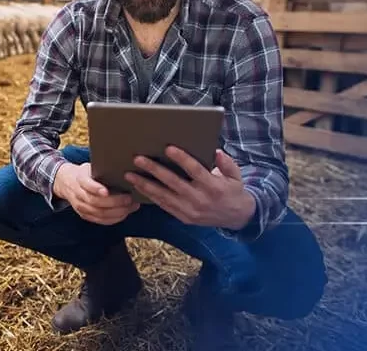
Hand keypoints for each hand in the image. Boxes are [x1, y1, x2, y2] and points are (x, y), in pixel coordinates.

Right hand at [54, 162, 139, 225]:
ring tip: (132, 206)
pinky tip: (125, 213)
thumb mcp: (90, 166)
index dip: (96, 188)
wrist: (67, 182)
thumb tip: (126, 169)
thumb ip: (103, 170)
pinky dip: (115, 218)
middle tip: (130, 198)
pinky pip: (101, 220)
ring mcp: (81, 207)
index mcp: (79, 179)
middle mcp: (78, 194)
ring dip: (118, 211)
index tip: (107, 191)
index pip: (86, 185)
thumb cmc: (86, 173)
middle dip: (115, 202)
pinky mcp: (85, 215)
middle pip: (95, 202)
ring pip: (100, 213)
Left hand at [124, 147, 255, 230]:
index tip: (168, 148)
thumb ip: (226, 163)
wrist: (237, 218)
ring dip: (145, 185)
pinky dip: (150, 196)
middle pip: (173, 182)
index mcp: (213, 186)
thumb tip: (215, 151)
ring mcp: (190, 210)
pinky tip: (138, 187)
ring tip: (129, 174)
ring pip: (163, 196)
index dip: (181, 159)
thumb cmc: (233, 190)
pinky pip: (164, 206)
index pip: (195, 170)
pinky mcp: (184, 218)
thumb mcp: (236, 175)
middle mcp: (200, 199)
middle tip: (138, 159)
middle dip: (154, 170)